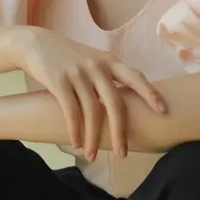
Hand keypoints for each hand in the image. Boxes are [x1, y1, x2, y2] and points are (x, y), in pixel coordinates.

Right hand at [17, 27, 168, 161]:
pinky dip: (75, 131)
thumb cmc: (68, 58)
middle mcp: (97, 66)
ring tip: (92, 156)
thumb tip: (124, 107)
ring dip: (93, 138)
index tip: (163, 111)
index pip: (136, 77)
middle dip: (120, 132)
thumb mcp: (93, 60)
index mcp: (110, 61)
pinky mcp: (59, 81)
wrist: (35, 43)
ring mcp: (78, 73)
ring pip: (92, 112)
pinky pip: (71, 112)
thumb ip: (108, 78)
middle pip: (115, 103)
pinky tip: (77, 143)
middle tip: (122, 154)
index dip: (150, 94)